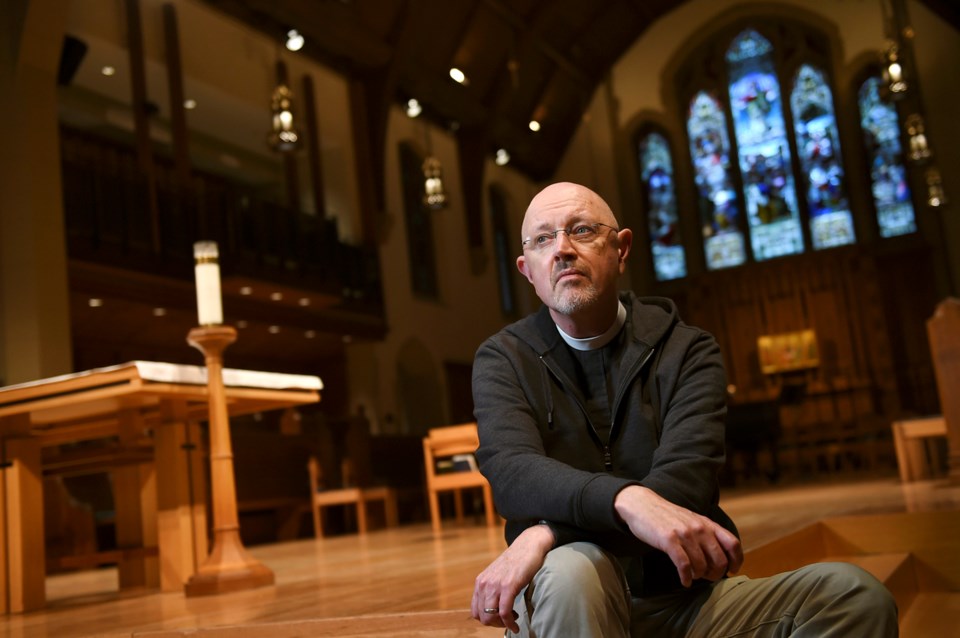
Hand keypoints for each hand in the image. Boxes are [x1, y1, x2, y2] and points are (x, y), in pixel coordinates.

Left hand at [471, 523, 553, 631]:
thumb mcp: (498, 576)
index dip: (487, 620)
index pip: (475, 611)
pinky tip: (515, 624)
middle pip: (482, 616)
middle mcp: (485, 584)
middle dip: (495, 624)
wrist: (528, 545)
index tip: (499, 619)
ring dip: (502, 624)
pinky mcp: (508, 586)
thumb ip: (492, 588)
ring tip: (513, 620)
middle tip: (507, 620)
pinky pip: (504, 612)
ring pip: (490, 617)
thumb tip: (493, 608)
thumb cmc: (516, 562)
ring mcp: (495, 585)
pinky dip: (509, 623)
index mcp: (480, 582)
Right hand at [614, 485, 741, 586]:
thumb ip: (707, 533)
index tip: (732, 571)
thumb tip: (721, 557)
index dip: (736, 561)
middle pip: (720, 560)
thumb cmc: (668, 516)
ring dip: (698, 576)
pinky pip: (684, 566)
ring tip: (692, 576)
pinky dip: (686, 578)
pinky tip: (684, 581)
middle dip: (715, 574)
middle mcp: (699, 528)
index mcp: (708, 523)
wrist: (642, 505)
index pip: (733, 543)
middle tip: (707, 577)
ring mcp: (684, 534)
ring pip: (701, 566)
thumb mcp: (692, 520)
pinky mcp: (669, 540)